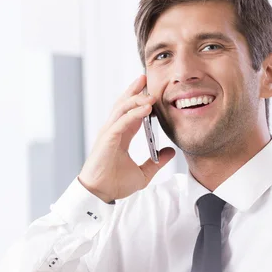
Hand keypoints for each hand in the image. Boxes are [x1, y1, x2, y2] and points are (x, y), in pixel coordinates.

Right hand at [78, 74, 174, 201]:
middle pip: (124, 104)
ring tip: (150, 90)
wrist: (101, 194)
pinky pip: (123, 121)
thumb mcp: (143, 174)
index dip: (141, 102)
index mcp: (120, 137)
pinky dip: (134, 113)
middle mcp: (113, 131)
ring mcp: (109, 133)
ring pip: (122, 108)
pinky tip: (147, 108)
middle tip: (146, 77)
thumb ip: (156, 162)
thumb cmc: (115, 184)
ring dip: (137, 98)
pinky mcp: (108, 139)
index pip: (131, 113)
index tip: (153, 92)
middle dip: (134, 90)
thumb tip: (171, 152)